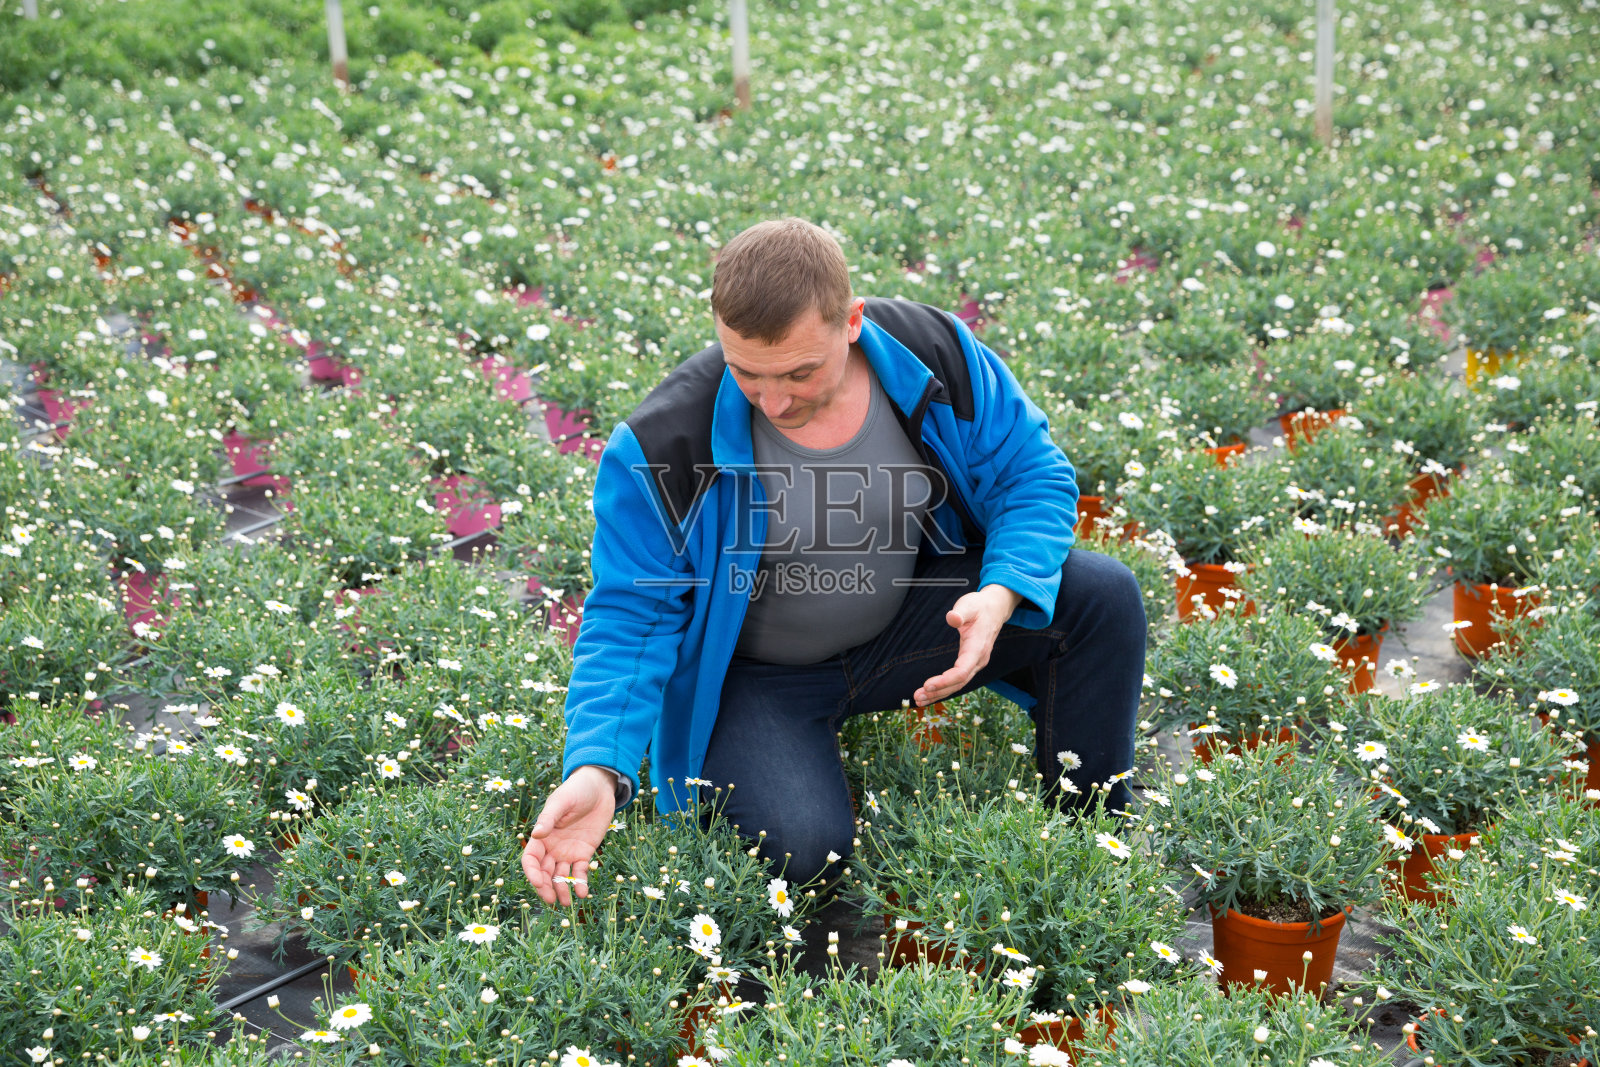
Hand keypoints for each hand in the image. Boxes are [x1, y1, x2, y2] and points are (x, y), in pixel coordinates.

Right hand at [521, 766, 616, 906]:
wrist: (599, 787)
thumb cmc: (576, 790)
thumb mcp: (561, 801)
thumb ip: (549, 818)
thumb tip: (536, 834)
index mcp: (542, 836)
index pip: (531, 859)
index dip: (532, 873)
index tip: (539, 883)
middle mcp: (552, 847)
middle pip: (544, 873)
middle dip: (546, 888)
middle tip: (552, 901)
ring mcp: (568, 852)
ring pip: (561, 876)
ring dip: (562, 890)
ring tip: (567, 903)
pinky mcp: (585, 853)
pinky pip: (580, 872)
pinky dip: (580, 883)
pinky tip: (582, 893)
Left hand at [914, 584, 1022, 705]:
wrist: (995, 609)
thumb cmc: (980, 607)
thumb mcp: (969, 605)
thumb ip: (960, 612)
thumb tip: (951, 617)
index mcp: (977, 648)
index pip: (962, 671)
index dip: (945, 680)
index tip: (927, 684)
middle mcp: (978, 660)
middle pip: (959, 682)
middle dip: (938, 691)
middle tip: (918, 696)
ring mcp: (975, 663)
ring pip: (958, 684)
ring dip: (939, 693)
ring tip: (920, 699)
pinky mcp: (970, 663)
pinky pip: (958, 680)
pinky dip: (944, 688)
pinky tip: (931, 692)